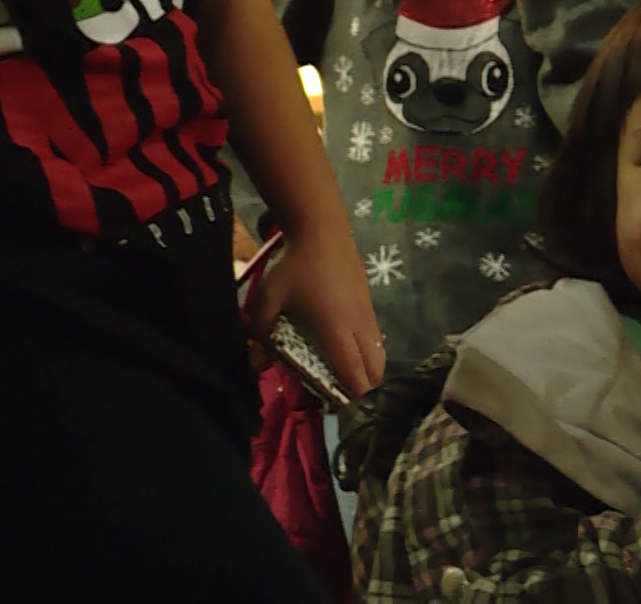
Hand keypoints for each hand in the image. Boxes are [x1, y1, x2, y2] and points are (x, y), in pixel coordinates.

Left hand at [244, 228, 384, 396]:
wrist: (322, 229)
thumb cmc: (294, 265)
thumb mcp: (267, 298)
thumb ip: (261, 329)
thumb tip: (264, 354)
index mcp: (335, 328)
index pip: (353, 371)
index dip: (353, 396)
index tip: (343, 411)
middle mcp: (358, 324)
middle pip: (375, 368)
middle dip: (365, 388)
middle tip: (344, 398)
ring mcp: (368, 312)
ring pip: (379, 352)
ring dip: (369, 369)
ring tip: (348, 377)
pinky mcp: (369, 302)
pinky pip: (375, 336)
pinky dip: (368, 351)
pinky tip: (349, 349)